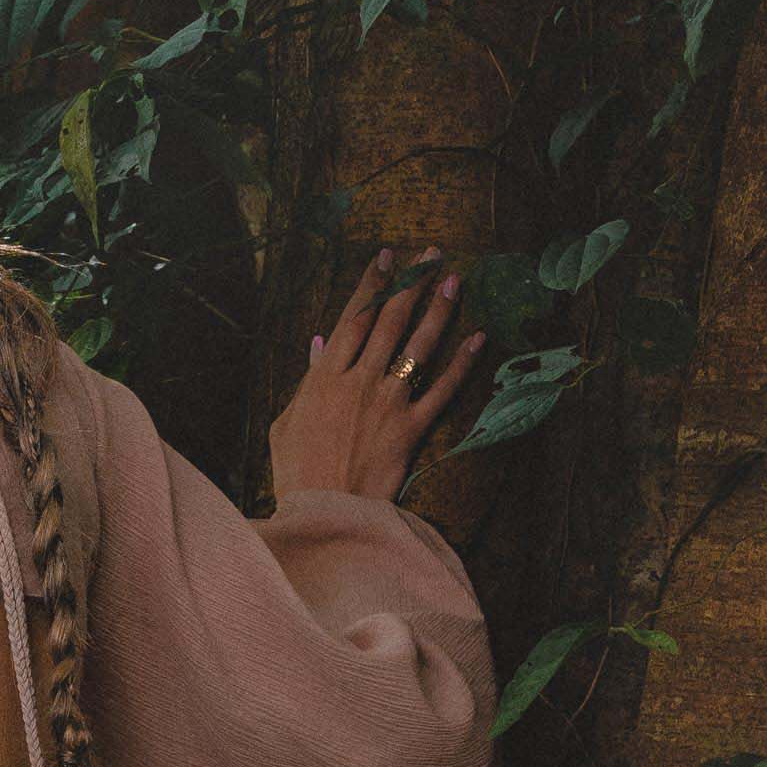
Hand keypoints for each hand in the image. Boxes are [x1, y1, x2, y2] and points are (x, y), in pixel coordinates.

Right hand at [268, 245, 484, 506]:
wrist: (324, 512)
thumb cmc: (296, 471)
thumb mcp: (286, 422)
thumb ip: (306, 381)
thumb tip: (318, 344)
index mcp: (325, 377)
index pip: (354, 317)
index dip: (371, 283)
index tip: (387, 256)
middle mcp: (359, 381)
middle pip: (391, 321)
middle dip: (411, 282)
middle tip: (430, 254)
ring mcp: (388, 404)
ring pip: (418, 346)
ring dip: (439, 309)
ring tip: (453, 280)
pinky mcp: (411, 429)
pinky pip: (442, 391)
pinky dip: (462, 364)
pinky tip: (479, 339)